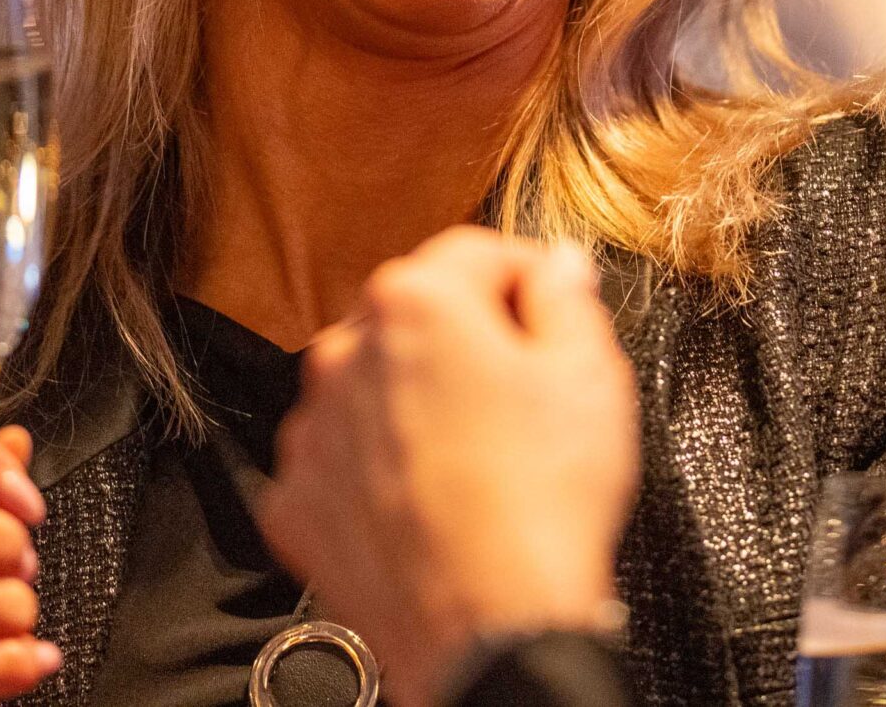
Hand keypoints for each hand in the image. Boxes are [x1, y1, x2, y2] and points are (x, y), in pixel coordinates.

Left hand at [261, 228, 641, 706]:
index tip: (554, 308)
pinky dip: (379, 470)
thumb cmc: (544, 503)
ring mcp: (311, 431)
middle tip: (524, 393)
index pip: (478, 252)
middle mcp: (343, 352)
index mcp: (416, 301)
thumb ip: (568, 296)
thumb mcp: (591, 374)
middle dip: (467, 340)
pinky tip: (432, 499)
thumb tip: (557, 267)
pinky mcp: (295, 501)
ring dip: (416, 402)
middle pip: (417, 317)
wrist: (488, 632)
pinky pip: (342, 460)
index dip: (529, 279)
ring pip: (373, 388)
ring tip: (479, 459)